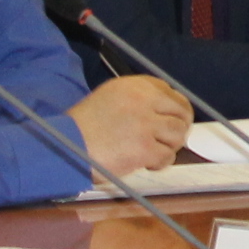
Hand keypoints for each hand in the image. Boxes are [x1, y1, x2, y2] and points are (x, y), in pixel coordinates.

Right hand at [69, 75, 190, 172]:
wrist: (66, 146)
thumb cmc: (84, 126)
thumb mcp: (110, 98)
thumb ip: (138, 99)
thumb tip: (166, 113)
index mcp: (135, 85)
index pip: (171, 92)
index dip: (174, 109)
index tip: (170, 120)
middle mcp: (144, 100)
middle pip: (182, 112)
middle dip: (178, 127)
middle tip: (168, 139)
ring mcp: (146, 124)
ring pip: (178, 134)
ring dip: (170, 146)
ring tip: (153, 151)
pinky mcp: (145, 148)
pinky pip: (167, 156)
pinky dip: (160, 162)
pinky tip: (147, 163)